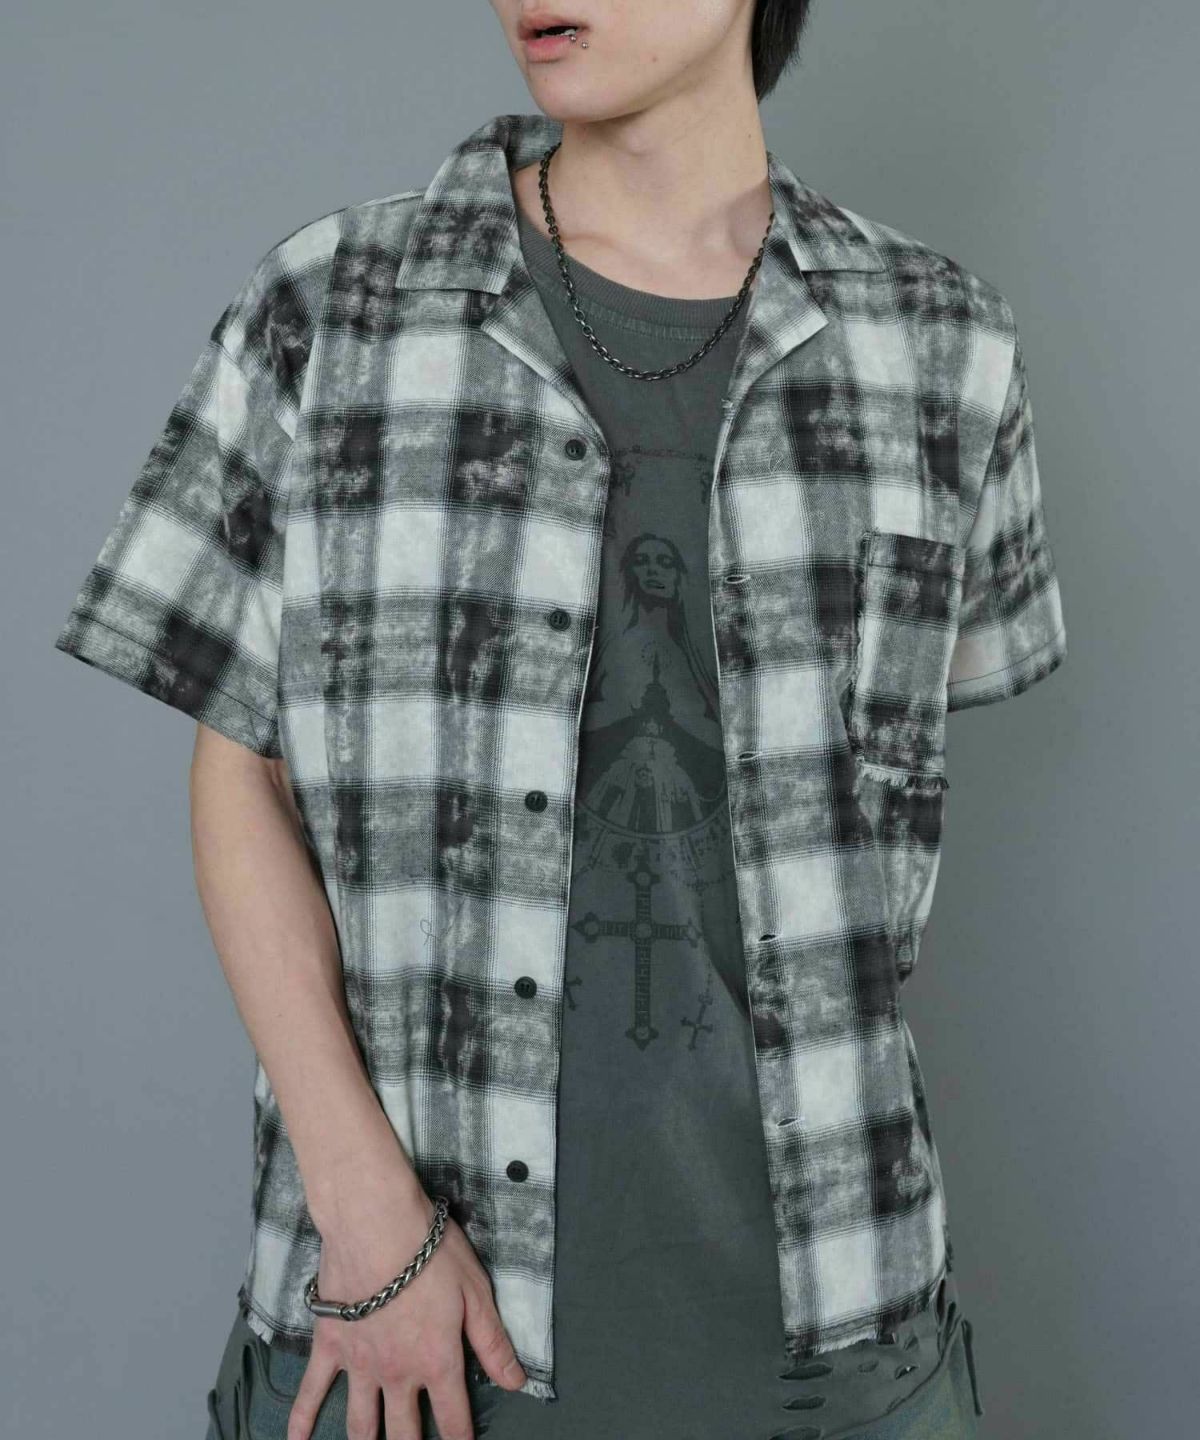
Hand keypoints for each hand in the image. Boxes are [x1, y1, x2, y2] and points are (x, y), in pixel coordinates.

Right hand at [287, 1182, 526, 1439]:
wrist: (376, 1225)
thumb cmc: (431, 1254)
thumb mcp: (475, 1293)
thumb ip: (493, 1343)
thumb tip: (517, 1384)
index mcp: (437, 1363)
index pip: (453, 1420)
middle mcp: (398, 1375)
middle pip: (404, 1432)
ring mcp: (359, 1365)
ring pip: (362, 1422)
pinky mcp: (329, 1347)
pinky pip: (311, 1390)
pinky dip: (301, 1420)